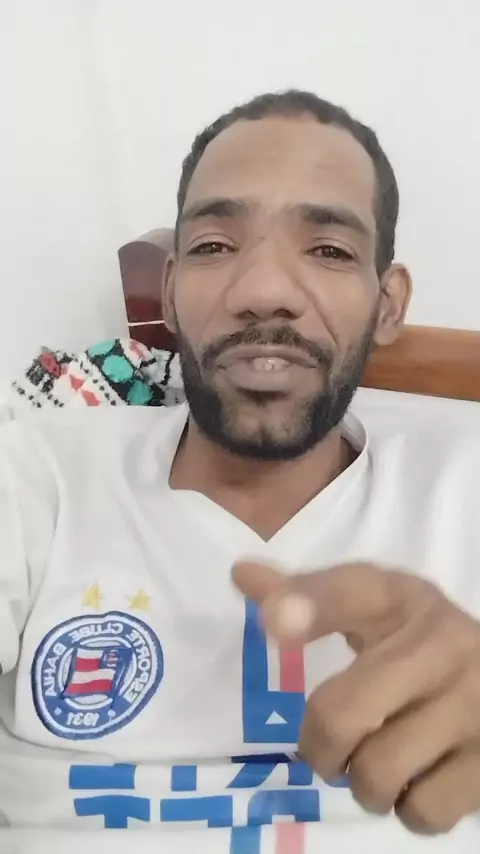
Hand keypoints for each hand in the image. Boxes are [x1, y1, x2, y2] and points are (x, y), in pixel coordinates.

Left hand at [233, 561, 479, 833]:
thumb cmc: (422, 640)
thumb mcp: (376, 607)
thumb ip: (310, 597)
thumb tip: (240, 574)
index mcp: (403, 599)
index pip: (351, 591)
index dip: (309, 605)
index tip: (274, 619)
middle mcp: (442, 645)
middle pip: (339, 715)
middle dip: (321, 747)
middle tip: (333, 748)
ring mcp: (473, 706)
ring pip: (377, 773)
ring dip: (363, 784)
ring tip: (378, 762)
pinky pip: (421, 811)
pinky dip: (407, 809)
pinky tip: (417, 779)